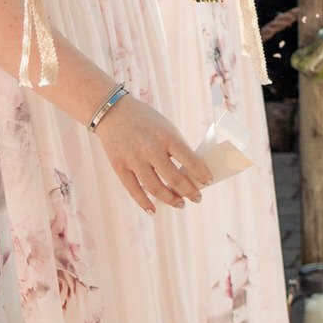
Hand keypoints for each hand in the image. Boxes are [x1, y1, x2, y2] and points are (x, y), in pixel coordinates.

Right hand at [92, 94, 211, 212]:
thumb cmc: (146, 121)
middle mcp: (151, 149)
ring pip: (155, 188)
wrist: (113, 112)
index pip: (191, 161)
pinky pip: (134, 190)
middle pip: (174, 179)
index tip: (209, 182)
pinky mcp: (119, 166)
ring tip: (180, 204)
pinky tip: (153, 210)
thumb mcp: (167, 128)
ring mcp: (134, 159)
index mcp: (168, 137)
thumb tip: (190, 173)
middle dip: (189, 192)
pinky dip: (144, 203)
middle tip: (197, 198)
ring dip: (170, 199)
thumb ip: (177, 148)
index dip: (202, 175)